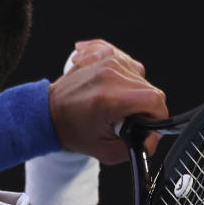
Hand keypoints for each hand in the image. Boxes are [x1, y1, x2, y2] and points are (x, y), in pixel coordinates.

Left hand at [48, 39, 167, 164]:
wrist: (48, 113)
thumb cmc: (71, 129)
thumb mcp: (106, 150)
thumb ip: (136, 148)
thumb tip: (153, 139)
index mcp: (110, 98)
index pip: (154, 100)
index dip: (155, 116)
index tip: (145, 124)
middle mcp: (110, 74)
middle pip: (149, 88)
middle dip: (142, 107)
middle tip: (123, 117)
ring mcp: (106, 60)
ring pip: (140, 75)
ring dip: (134, 91)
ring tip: (115, 101)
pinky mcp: (103, 54)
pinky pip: (128, 60)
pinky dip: (125, 72)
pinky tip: (113, 83)